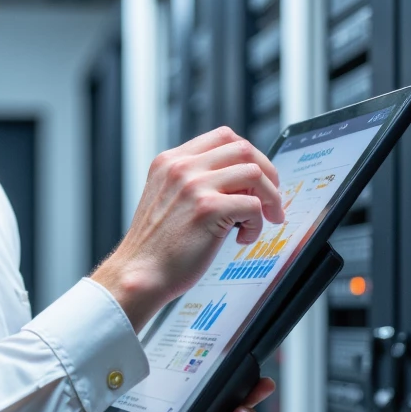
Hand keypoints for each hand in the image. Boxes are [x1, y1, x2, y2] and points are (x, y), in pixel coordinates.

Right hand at [91, 127, 282, 331]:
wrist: (139, 275)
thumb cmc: (157, 246)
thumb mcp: (168, 199)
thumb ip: (194, 182)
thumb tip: (240, 180)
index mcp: (170, 161)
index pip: (223, 137)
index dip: (249, 156)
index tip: (258, 178)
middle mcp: (181, 167)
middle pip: (243, 148)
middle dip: (267, 173)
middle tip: (271, 199)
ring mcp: (193, 186)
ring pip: (254, 173)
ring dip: (269, 198)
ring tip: (263, 220)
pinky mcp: (207, 209)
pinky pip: (253, 205)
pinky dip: (257, 224)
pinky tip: (242, 239)